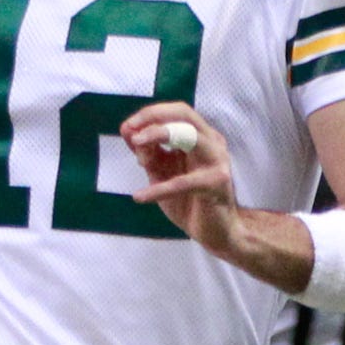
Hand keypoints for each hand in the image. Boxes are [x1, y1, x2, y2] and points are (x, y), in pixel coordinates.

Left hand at [123, 101, 241, 254]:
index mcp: (201, 137)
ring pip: (189, 136)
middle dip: (153, 117)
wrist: (216, 232)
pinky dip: (158, 189)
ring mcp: (217, 161)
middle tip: (132, 131)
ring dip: (159, 135)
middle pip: (184, 114)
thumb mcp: (162, 173)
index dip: (150, 114)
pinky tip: (140, 196)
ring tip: (137, 146)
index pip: (177, 112)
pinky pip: (182, 182)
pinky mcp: (215, 183)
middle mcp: (212, 143)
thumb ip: (147, 152)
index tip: (127, 127)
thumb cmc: (189, 200)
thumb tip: (127, 129)